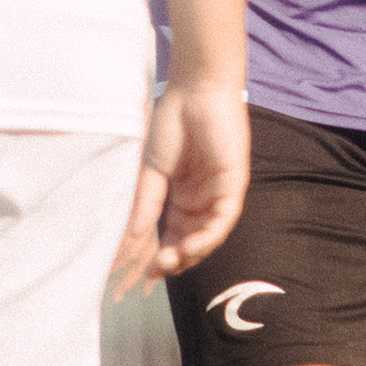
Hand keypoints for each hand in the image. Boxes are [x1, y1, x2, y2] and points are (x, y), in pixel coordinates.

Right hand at [109, 83, 249, 298]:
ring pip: (208, 236)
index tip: (143, 273)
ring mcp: (218, 194)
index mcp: (181, 196)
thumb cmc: (171, 123)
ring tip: (169, 263)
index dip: (159, 255)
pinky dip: (207, 237)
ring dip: (190, 254)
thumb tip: (132, 237)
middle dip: (174, 260)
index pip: (172, 235)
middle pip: (190, 241)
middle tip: (154, 272)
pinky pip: (223, 220)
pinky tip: (189, 248)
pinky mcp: (233, 186)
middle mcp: (201, 199)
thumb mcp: (151, 170)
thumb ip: (146, 203)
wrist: (195, 92)